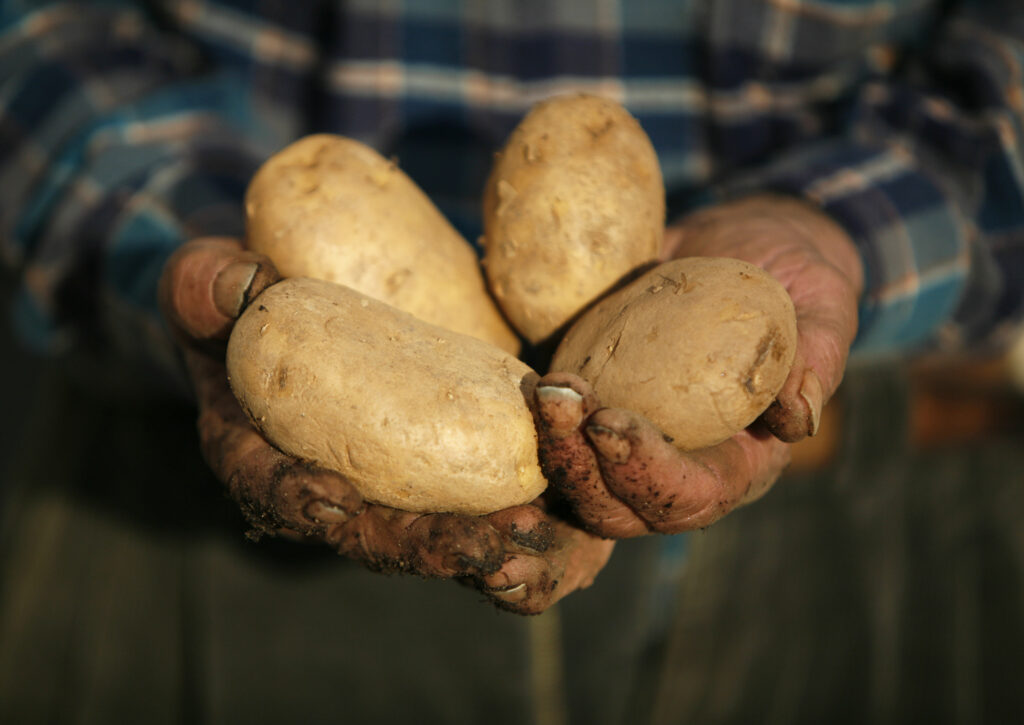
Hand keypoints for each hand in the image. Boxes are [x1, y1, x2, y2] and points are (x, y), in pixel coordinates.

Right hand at [159, 237, 611, 612]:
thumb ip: (206, 284)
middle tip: (485, 546)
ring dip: (501, 551)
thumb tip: (232, 281)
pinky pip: (498, 506)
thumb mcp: (213, 286)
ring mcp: (402, 489)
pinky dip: (536, 513)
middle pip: (381, 540)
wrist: (303, 311)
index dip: (302, 503)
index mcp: (268, 462)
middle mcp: (338, 494)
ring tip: (548, 539)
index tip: (332, 499)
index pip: (278, 495)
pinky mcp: (457, 470)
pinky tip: (584, 509)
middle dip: (430, 548)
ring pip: (449, 542)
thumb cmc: (252, 303)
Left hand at [535, 195, 862, 536]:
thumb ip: (816, 361)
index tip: (611, 422)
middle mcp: (669, 463)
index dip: (644, 474)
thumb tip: (800, 422)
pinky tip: (500, 379)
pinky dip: (518, 415)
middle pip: (611, 505)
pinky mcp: (588, 395)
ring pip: (568, 475)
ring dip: (543, 445)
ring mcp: (621, 433)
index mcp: (732, 464)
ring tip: (537, 387)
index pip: (686, 497)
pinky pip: (546, 424)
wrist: (743, 246)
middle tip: (554, 400)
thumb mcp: (822, 310)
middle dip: (576, 466)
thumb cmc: (795, 283)